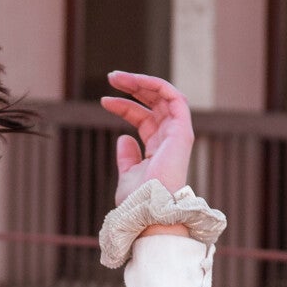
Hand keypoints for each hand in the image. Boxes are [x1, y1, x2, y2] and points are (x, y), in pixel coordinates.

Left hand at [101, 72, 193, 216]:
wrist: (147, 210)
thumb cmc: (138, 199)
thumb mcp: (127, 175)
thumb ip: (127, 157)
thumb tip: (123, 139)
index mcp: (158, 148)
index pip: (144, 119)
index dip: (125, 106)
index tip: (104, 100)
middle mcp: (170, 139)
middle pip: (155, 104)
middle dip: (134, 88)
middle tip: (111, 77)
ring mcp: (178, 135)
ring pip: (165, 96)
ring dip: (142, 82)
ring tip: (117, 77)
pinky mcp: (182, 132)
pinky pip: (175, 99)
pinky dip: (157, 85)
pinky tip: (136, 81)